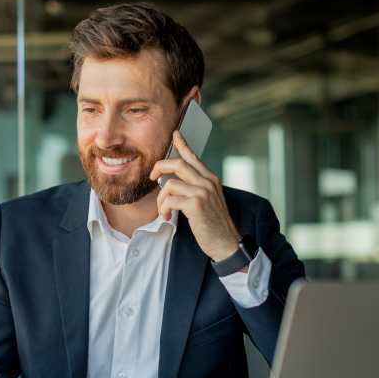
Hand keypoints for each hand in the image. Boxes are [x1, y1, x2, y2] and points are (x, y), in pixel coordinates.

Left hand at [150, 130, 242, 265]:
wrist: (226, 242)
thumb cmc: (214, 225)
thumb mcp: (209, 202)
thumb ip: (196, 189)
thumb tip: (174, 183)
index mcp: (211, 180)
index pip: (194, 158)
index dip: (183, 145)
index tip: (175, 135)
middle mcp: (208, 182)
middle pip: (178, 164)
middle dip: (160, 167)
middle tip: (152, 177)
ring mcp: (202, 192)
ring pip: (170, 184)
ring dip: (160, 199)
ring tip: (163, 210)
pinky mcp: (196, 204)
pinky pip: (170, 200)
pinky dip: (163, 209)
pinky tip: (167, 217)